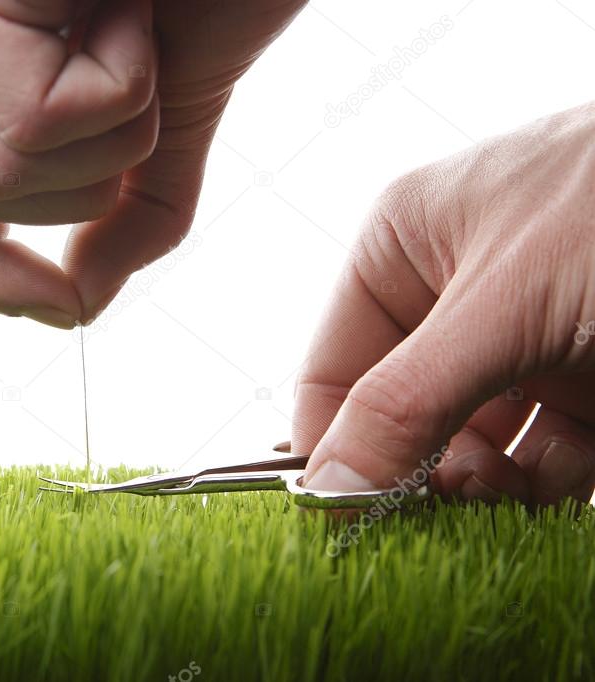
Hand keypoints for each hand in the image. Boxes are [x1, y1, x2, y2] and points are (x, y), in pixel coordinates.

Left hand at [0, 0, 306, 327]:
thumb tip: (79, 305)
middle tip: (133, 71)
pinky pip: (30, 119)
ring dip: (114, 123)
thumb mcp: (168, 114)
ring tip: (132, 25)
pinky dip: (115, 84)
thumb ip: (131, 217)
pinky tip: (120, 8)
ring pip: (0, 171)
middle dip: (87, 174)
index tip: (64, 309)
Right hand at [297, 101, 594, 507]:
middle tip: (438, 521)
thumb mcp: (506, 303)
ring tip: (505, 509)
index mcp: (404, 249)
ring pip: (473, 449)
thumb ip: (406, 401)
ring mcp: (526, 341)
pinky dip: (544, 493)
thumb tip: (325, 491)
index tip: (346, 526)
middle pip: (402, 419)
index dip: (332, 451)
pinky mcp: (589, 380)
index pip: (332, 373)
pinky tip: (550, 504)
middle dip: (420, 475)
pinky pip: (544, 459)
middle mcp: (457, 299)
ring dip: (486, 493)